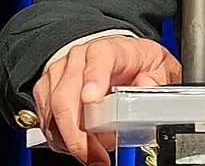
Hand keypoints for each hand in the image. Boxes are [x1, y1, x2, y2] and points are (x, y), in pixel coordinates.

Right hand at [33, 36, 180, 165]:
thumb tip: (147, 88)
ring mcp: (59, 73)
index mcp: (108, 49)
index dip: (94, 79)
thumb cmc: (135, 61)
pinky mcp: (47, 89)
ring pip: (52, 110)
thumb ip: (156, 79)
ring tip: (92, 155)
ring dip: (69, 139)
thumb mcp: (158, 66)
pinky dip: (60, 137)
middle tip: (95, 155)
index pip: (99, 59)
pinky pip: (46, 119)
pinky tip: (79, 145)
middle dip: (78, 132)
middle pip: (66, 95)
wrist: (118, 55)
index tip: (91, 99)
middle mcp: (79, 59)